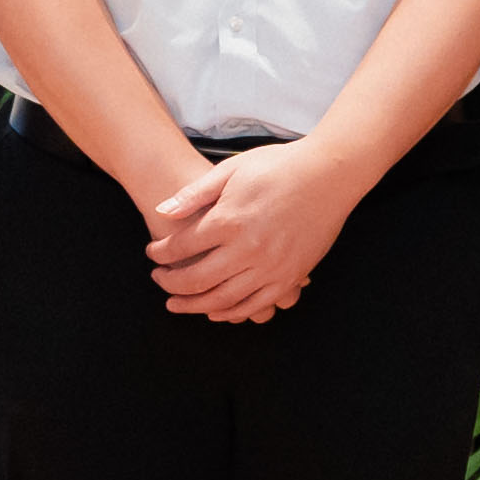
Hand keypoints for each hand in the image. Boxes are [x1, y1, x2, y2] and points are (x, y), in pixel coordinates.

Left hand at [142, 134, 345, 323]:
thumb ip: (194, 194)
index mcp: (229, 220)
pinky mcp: (290, 277)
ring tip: (178, 303)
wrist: (327, 175)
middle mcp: (248, 249)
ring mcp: (271, 267)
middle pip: (197, 279)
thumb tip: (162, 211)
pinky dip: (233, 312)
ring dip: (195, 305)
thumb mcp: (230, 170)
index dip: (161, 254)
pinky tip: (216, 311)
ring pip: (224, 300)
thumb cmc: (277, 166)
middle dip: (171, 283)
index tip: (152, 254)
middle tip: (159, 280)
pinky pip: (256, 305)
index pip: (182, 247)